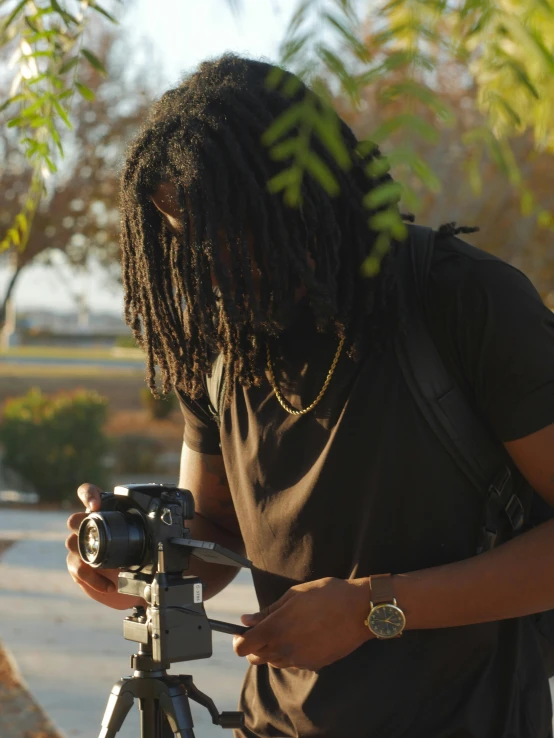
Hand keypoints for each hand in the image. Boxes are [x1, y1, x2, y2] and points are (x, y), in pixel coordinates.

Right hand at [65, 483, 144, 610]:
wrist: (129, 584)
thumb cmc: (138, 557)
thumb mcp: (147, 540)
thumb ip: (154, 530)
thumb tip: (176, 529)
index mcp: (104, 511)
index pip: (87, 493)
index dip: (88, 495)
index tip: (96, 506)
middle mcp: (88, 526)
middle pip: (74, 519)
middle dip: (81, 525)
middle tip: (96, 536)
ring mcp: (80, 545)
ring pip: (71, 543)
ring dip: (90, 557)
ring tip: (113, 569)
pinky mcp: (77, 565)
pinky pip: (78, 568)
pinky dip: (94, 579)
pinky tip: (110, 585)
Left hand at [232, 577, 372, 670]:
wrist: (359, 610)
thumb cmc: (327, 595)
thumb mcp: (294, 595)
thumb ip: (268, 611)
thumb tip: (247, 620)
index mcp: (276, 629)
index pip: (243, 647)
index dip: (239, 639)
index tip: (243, 631)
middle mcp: (285, 649)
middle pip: (256, 658)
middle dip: (254, 645)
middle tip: (263, 628)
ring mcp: (300, 659)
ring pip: (274, 662)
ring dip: (272, 650)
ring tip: (286, 629)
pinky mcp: (314, 664)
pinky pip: (293, 663)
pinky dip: (290, 653)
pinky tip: (302, 636)